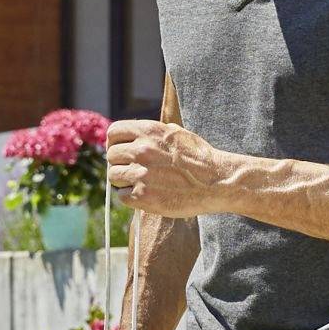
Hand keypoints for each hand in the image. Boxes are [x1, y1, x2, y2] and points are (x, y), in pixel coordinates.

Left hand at [106, 117, 225, 218]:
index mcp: (148, 131)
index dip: (115, 143)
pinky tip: (148, 195)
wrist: (217, 182)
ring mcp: (140, 173)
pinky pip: (122, 197)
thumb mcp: (176, 133)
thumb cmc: (200, 158)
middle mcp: (141, 150)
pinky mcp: (143, 196)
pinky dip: (132, 198)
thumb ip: (152, 133)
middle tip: (135, 171)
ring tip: (143, 183)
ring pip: (114, 177)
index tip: (122, 151)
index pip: (113, 133)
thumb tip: (133, 136)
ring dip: (124, 181)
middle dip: (121, 163)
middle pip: (111, 156)